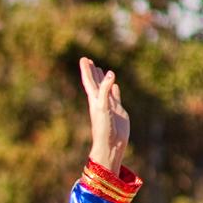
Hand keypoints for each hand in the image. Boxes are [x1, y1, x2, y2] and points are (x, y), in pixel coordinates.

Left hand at [80, 57, 129, 172]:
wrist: (111, 144)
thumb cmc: (104, 127)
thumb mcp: (103, 106)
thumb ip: (105, 90)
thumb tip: (110, 72)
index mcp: (94, 100)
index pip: (89, 81)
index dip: (86, 70)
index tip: (84, 59)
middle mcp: (100, 101)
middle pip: (95, 83)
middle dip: (92, 72)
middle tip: (88, 60)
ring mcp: (109, 105)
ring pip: (106, 88)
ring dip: (103, 79)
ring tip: (100, 69)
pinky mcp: (118, 110)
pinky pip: (116, 96)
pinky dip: (114, 89)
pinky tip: (115, 85)